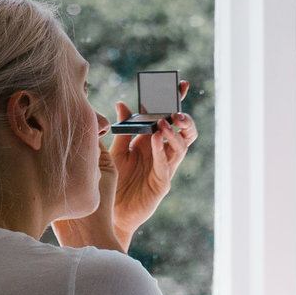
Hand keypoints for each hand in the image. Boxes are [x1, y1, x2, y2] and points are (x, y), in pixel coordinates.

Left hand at [56, 83, 195, 251]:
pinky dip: (162, 151)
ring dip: (175, 132)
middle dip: (183, 115)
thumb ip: (124, 128)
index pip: (167, 115)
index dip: (175, 100)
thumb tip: (123, 103)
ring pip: (181, 146)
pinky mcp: (162, 183)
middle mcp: (162, 152)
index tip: (181, 82)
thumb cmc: (115, 181)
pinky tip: (155, 140)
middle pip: (182, 129)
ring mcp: (165, 167)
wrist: (112, 211)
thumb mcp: (117, 150)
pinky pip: (166, 165)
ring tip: (165, 120)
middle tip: (176, 105)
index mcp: (152, 140)